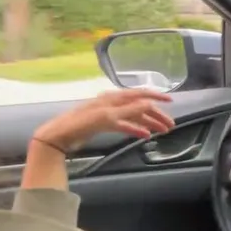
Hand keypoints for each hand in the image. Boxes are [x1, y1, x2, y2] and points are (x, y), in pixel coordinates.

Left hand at [33, 89, 175, 152]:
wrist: (60, 135)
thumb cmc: (82, 123)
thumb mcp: (109, 116)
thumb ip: (130, 110)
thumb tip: (149, 104)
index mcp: (114, 98)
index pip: (140, 94)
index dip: (156, 98)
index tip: (171, 102)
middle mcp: (113, 103)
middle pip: (139, 107)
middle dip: (155, 115)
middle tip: (170, 125)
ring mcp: (109, 113)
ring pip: (134, 117)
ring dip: (148, 123)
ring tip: (161, 131)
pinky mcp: (104, 124)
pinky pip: (125, 125)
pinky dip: (135, 129)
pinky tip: (144, 135)